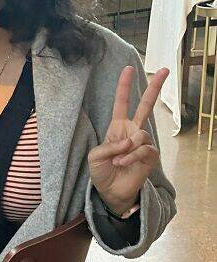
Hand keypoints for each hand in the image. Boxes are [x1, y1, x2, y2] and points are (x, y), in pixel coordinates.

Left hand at [89, 66, 168, 215]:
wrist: (110, 192)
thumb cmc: (102, 172)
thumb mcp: (96, 156)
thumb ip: (108, 145)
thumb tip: (129, 142)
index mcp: (118, 128)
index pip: (122, 104)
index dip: (124, 87)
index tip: (128, 69)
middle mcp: (132, 132)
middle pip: (146, 105)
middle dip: (155, 87)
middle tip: (165, 69)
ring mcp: (142, 143)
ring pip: (141, 134)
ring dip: (128, 148)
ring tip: (118, 160)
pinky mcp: (150, 156)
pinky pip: (144, 149)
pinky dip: (131, 156)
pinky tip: (123, 163)